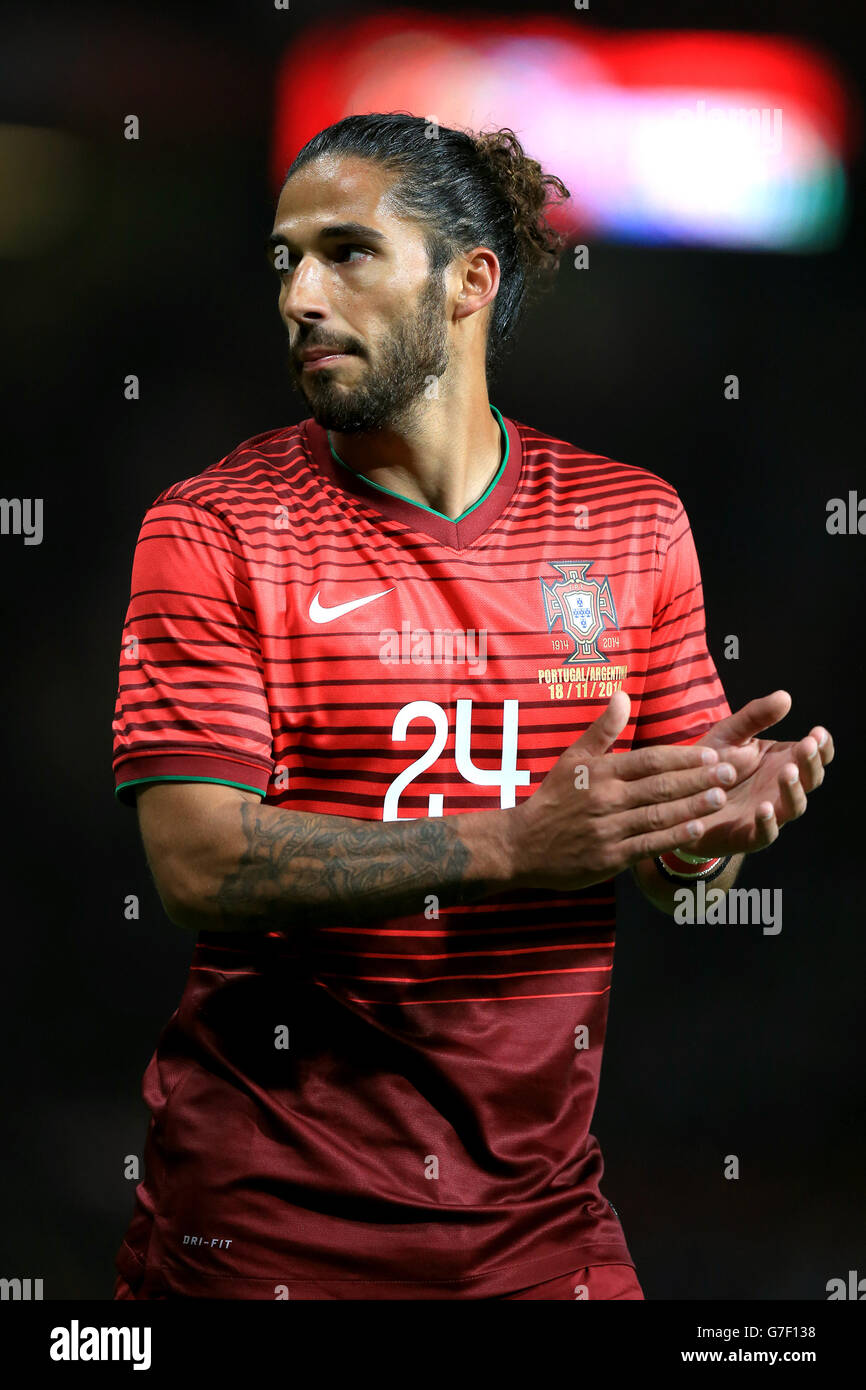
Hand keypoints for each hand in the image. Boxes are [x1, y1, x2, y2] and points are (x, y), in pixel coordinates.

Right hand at [511, 690, 735, 891]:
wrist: (521, 844)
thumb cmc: (553, 799)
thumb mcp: (573, 759)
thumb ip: (602, 729)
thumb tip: (622, 694)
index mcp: (600, 772)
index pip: (649, 760)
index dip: (684, 757)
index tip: (713, 753)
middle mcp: (606, 799)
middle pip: (660, 786)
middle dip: (699, 778)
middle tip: (732, 771)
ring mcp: (608, 830)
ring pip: (658, 815)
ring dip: (693, 806)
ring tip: (722, 797)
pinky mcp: (608, 858)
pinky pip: (647, 845)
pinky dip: (673, 838)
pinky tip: (696, 830)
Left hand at [683, 690, 833, 856]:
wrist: (678, 800)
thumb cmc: (710, 765)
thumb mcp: (729, 735)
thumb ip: (755, 717)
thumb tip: (785, 696)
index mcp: (781, 762)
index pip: (814, 755)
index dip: (821, 746)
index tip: (817, 732)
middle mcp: (780, 788)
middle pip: (810, 779)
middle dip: (811, 762)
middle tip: (806, 746)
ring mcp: (767, 813)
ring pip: (793, 807)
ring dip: (794, 790)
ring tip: (788, 772)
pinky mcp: (747, 835)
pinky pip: (765, 834)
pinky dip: (768, 823)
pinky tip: (764, 807)